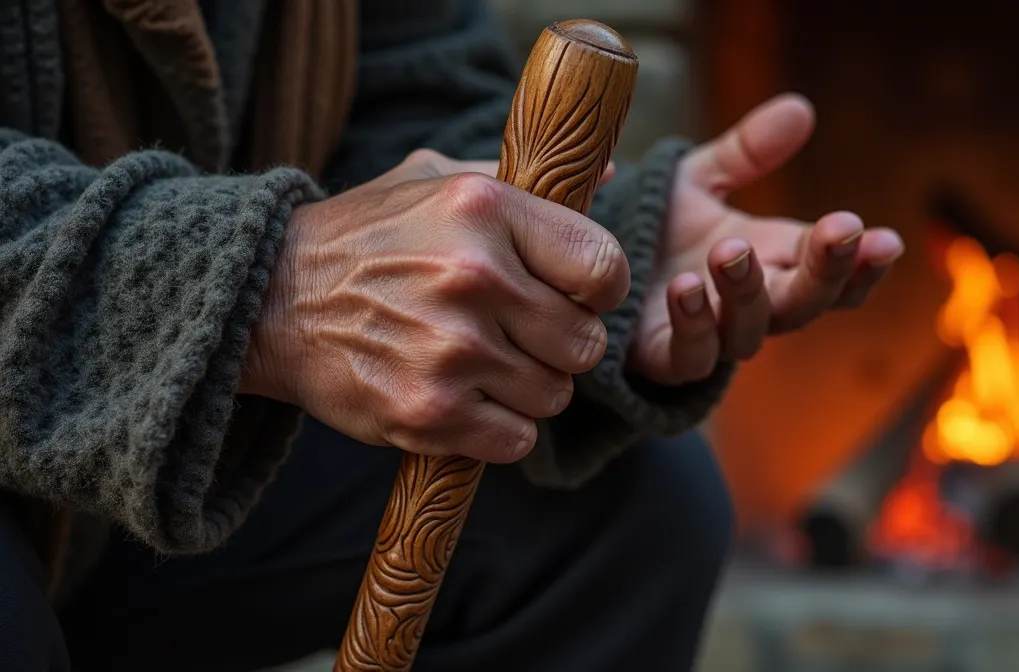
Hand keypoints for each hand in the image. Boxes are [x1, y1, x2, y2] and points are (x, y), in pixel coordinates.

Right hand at [241, 150, 627, 461]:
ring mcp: (451, 350)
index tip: (577, 297)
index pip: (604, 268)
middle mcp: (474, 276)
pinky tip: (464, 400)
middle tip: (519, 336)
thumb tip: (610, 171)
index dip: (601, 291)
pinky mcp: (428, 412)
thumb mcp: (435, 181)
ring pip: (553, 395)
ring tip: (480, 365)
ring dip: (526, 389)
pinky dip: (497, 430)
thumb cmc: (365, 238)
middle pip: (585, 343)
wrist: (267, 300)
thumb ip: (522, 183)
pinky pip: (516, 440)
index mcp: (485, 209)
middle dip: (560, 346)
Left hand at [629, 94, 904, 384]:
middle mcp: (756, 305)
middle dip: (827, 270)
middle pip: (806, 303)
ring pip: (750, 331)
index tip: (886, 238)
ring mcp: (715, 336)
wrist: (596, 265)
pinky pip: (691, 355)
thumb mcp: (702, 178)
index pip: (838, 273)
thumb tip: (800, 108)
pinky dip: (693, 322)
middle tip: (841, 230)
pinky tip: (688, 286)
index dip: (864, 262)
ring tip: (730, 250)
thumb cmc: (660, 227)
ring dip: (746, 290)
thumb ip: (748, 151)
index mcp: (777, 262)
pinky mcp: (667, 358)